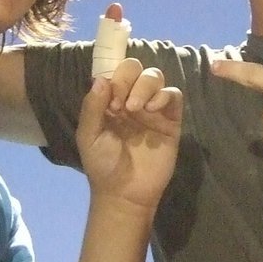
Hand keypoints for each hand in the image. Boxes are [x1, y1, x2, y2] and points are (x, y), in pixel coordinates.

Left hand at [76, 56, 182, 209]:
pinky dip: (164, 95)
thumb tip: (101, 79)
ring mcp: (152, 109)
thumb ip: (92, 107)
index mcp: (109, 101)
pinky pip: (173, 95)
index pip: (114, 72)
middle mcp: (131, 100)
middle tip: (122, 104)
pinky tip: (152, 110)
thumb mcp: (88, 136)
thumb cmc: (103, 165)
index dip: (113, 78)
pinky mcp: (170, 121)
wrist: (125, 193)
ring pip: (155, 77)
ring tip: (136, 108)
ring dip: (145, 86)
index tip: (110, 101)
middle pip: (136, 69)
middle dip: (129, 78)